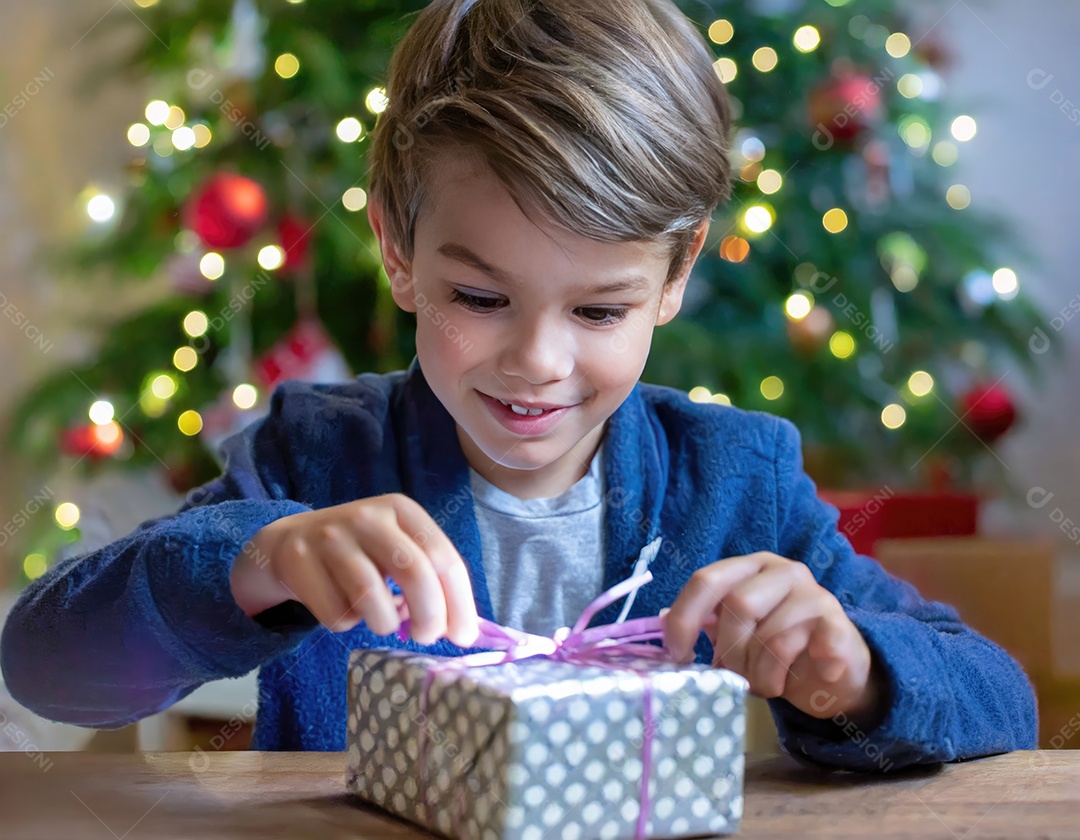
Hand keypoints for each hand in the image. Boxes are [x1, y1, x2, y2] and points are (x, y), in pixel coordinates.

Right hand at [230, 493, 479, 647]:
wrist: (290, 542)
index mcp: (401, 509)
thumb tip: (462, 628)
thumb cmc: (360, 553)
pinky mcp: (298, 560)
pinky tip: (345, 610)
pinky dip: (347, 624)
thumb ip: (429, 577)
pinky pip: (335, 612)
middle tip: (427, 638)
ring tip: (382, 621)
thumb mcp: (396, 549)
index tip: (463, 636)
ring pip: (371, 597)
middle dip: (430, 616)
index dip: (459, 601)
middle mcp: (368, 516)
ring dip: (384, 623)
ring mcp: (330, 535)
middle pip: (414, 572)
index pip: (444, 557)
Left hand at [662, 552, 882, 722]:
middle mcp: (783, 572)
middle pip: (738, 606)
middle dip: (730, 651)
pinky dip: (792, 672)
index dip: (684, 618)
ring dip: (760, 674)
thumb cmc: (780, 646)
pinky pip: (806, 648)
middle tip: (735, 675)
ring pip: (772, 637)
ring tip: (766, 684)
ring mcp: (814, 595)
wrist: (839, 668)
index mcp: (750, 567)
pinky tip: (798, 676)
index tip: (679, 655)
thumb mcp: (739, 631)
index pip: (706, 580)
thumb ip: (705, 622)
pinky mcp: (838, 624)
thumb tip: (660, 619)